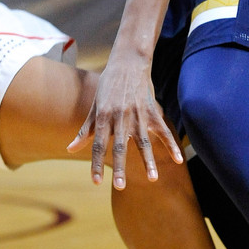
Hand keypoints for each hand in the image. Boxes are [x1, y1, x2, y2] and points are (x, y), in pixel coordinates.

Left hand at [68, 53, 182, 188]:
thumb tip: (70, 149)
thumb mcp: (95, 105)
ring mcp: (138, 114)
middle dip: (120, 167)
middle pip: (119, 146)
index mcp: (103, 116)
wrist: (129, 62)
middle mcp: (120, 117)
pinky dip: (171, 145)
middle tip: (119, 186)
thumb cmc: (108, 85)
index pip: (97, 144)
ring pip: (143, 142)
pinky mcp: (152, 111)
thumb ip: (86, 130)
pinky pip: (163, 131)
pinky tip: (178, 160)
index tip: (96, 181)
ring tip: (152, 179)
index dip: (96, 163)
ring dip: (148, 161)